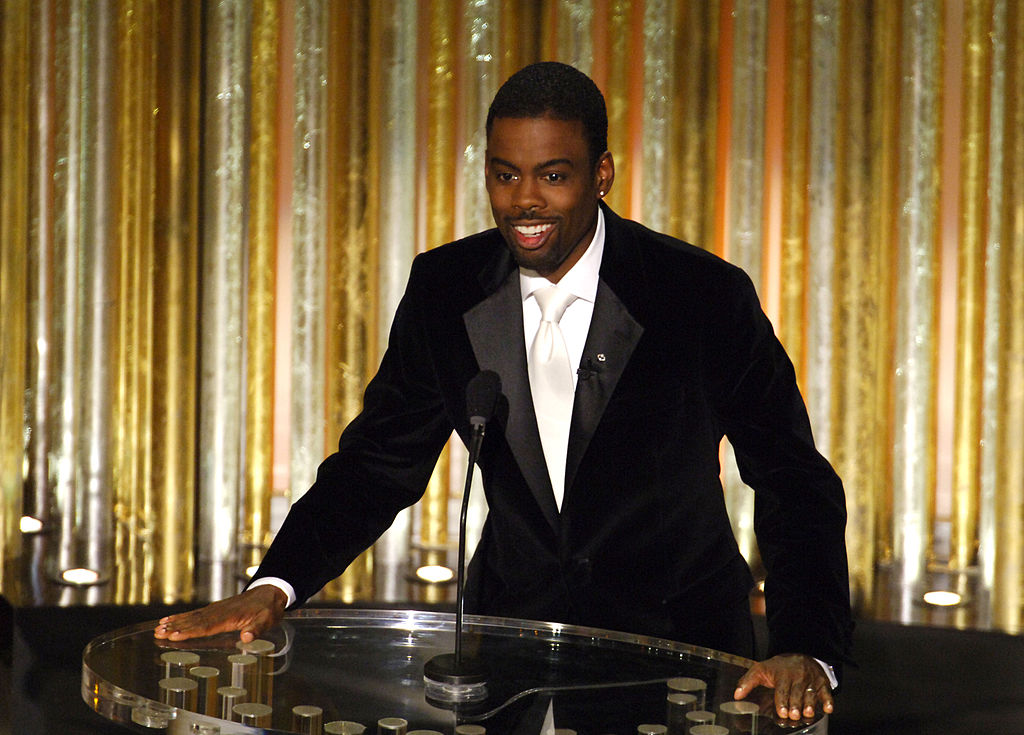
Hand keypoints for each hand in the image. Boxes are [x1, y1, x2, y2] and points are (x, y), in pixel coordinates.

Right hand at [153, 586, 286, 643]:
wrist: (270, 592)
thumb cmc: (268, 609)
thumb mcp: (267, 620)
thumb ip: (257, 629)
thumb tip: (247, 637)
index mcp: (230, 617)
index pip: (206, 626)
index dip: (190, 632)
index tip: (174, 636)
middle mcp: (219, 612)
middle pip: (194, 622)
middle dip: (175, 628)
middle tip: (157, 633)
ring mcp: (216, 609)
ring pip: (192, 617)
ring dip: (175, 622)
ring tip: (158, 627)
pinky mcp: (215, 609)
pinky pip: (195, 614)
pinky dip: (182, 617)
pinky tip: (171, 620)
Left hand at [733, 653, 833, 720]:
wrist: (799, 655)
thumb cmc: (778, 667)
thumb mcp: (761, 670)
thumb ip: (748, 682)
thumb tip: (736, 695)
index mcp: (782, 674)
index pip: (782, 689)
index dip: (782, 701)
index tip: (782, 711)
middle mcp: (797, 676)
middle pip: (796, 693)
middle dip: (795, 704)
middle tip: (794, 715)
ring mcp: (811, 679)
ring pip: (811, 693)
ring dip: (810, 704)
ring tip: (808, 713)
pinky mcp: (822, 683)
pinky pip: (826, 692)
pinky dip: (828, 700)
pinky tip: (828, 708)